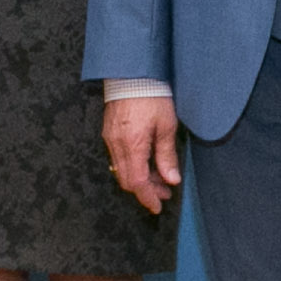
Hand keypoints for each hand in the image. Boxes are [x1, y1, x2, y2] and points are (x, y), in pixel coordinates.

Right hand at [103, 95, 180, 213]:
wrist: (132, 74)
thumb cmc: (152, 96)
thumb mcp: (166, 126)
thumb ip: (167, 155)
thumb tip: (171, 180)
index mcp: (132, 145)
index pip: (137, 182)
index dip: (147, 197)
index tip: (157, 207)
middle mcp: (116, 145)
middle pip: (127, 180)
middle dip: (145, 190)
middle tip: (164, 192)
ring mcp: (110, 139)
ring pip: (121, 170)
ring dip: (139, 178)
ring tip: (159, 177)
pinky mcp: (108, 132)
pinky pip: (117, 158)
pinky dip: (131, 166)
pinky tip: (145, 162)